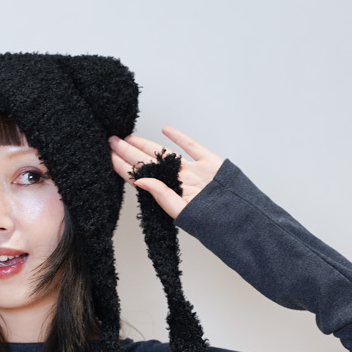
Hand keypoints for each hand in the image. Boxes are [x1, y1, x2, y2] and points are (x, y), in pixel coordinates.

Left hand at [109, 127, 224, 220]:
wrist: (241, 217)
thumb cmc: (212, 222)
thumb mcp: (182, 211)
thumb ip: (161, 195)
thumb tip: (140, 181)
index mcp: (169, 194)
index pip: (141, 177)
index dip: (125, 166)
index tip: (110, 156)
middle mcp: (178, 181)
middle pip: (148, 162)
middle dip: (128, 151)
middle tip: (112, 141)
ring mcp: (193, 171)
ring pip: (165, 153)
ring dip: (146, 144)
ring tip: (129, 137)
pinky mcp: (209, 162)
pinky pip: (191, 146)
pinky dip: (179, 137)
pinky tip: (164, 130)